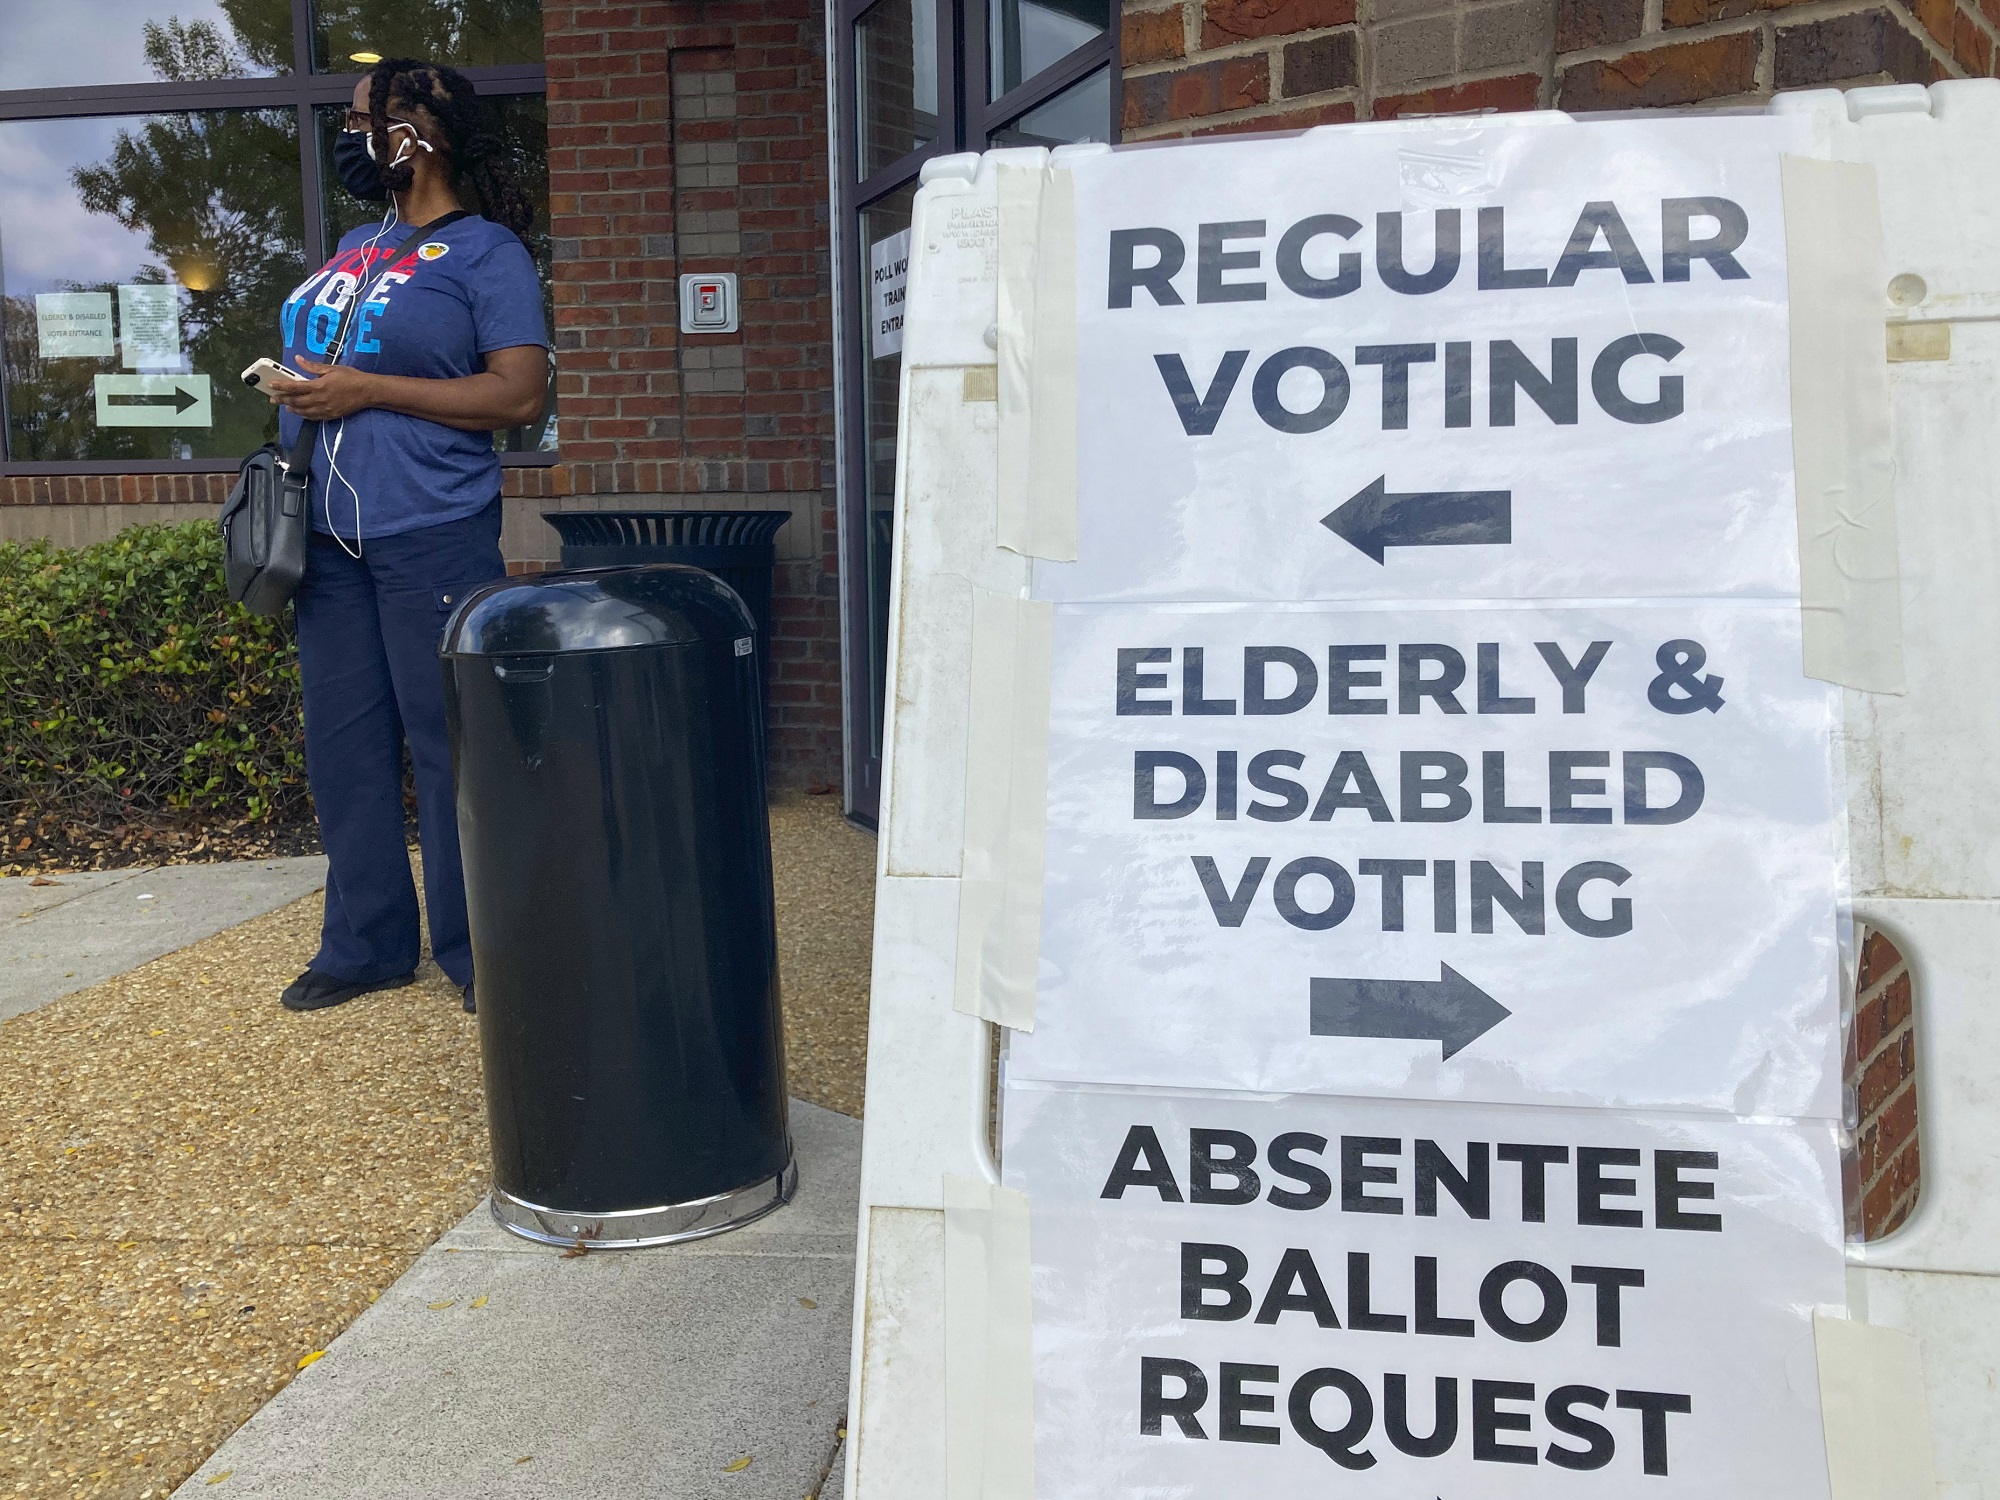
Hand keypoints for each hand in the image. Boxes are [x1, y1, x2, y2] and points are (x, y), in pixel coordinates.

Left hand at [264, 356, 378, 419]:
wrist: (368, 392)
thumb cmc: (351, 377)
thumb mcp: (332, 368)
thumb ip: (312, 366)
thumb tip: (298, 359)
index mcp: (318, 385)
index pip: (294, 387)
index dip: (281, 386)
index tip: (271, 385)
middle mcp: (319, 399)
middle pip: (295, 401)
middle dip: (282, 400)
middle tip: (273, 399)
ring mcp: (325, 409)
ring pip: (303, 411)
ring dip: (292, 408)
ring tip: (285, 406)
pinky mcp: (330, 415)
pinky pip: (313, 417)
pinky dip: (304, 415)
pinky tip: (299, 412)